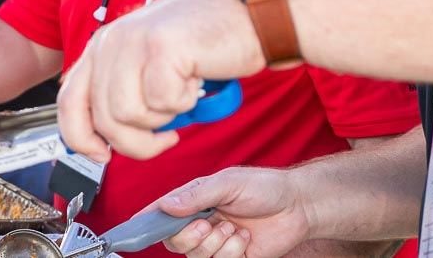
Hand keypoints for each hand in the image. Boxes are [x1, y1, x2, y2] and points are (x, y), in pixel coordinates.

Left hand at [60, 0, 262, 160]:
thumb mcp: (151, 63)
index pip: (69, 102)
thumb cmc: (209, 41)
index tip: (103, 156)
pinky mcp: (161, 48)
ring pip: (127, 116)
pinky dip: (183, 104)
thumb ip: (124, 91)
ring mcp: (134, 42)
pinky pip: (161, 103)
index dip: (80, 139)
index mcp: (103, 45)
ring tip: (181, 98)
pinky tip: (195, 82)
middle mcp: (111, 41)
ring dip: (161, 121)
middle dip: (135, 143)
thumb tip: (105, 138)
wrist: (252, 13)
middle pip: (102, 119)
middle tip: (165, 138)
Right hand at [155, 167, 311, 257]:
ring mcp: (216, 243)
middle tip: (209, 224)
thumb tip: (166, 205)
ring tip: (234, 228)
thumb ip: (196, 195)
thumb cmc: (265, 187)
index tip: (133, 227)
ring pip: (195, 256)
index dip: (146, 221)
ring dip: (215, 244)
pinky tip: (244, 238)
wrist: (299, 207)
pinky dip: (231, 252)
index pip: (162, 213)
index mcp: (194, 201)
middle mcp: (202, 223)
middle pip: (174, 242)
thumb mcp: (228, 182)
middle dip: (189, 236)